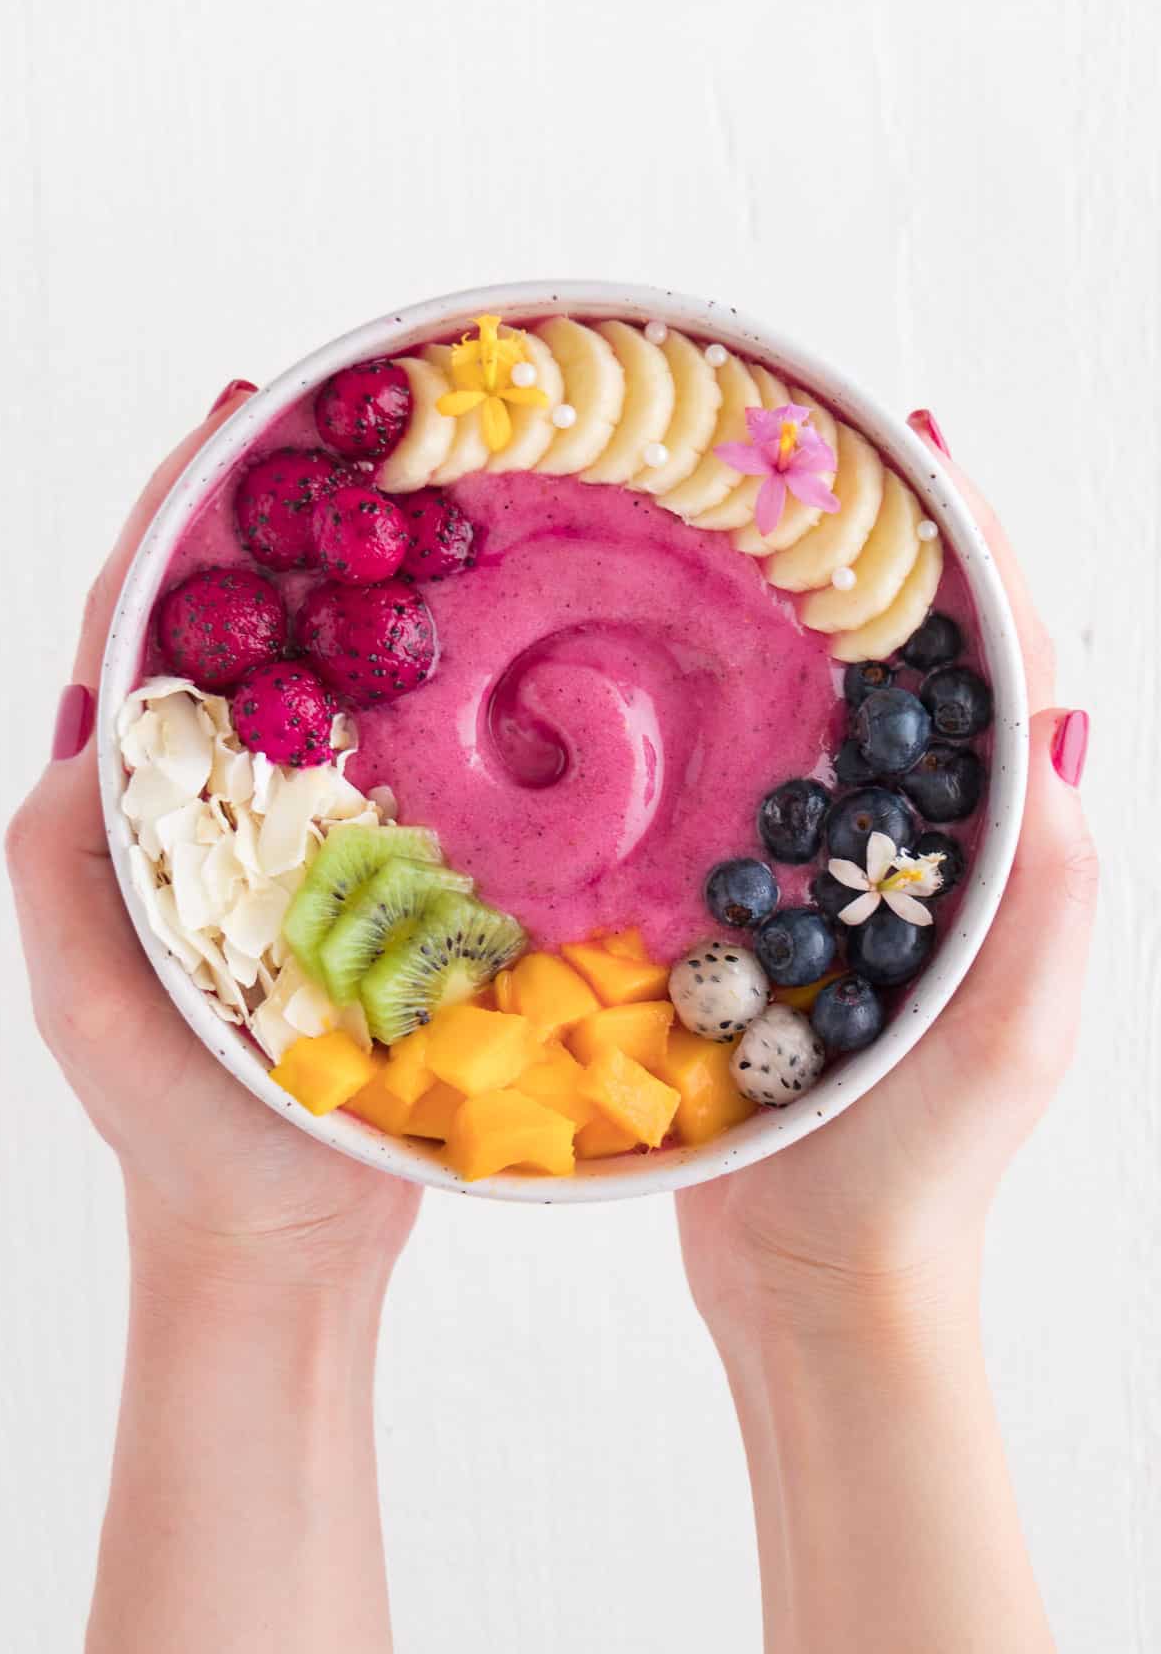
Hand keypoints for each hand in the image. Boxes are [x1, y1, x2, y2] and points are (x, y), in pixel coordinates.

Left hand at [7, 385, 419, 1290]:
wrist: (281, 1241)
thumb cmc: (176, 1133)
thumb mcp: (85, 998)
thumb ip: (62, 865)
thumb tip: (86, 714)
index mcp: (136, 811)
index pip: (141, 632)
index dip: (178, 521)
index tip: (237, 421)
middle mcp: (219, 805)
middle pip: (250, 635)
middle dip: (290, 525)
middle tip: (361, 426)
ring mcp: (305, 839)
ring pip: (337, 689)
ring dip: (372, 592)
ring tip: (431, 498)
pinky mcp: (386, 882)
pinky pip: (409, 767)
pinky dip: (436, 693)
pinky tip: (488, 643)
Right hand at [679, 434, 1096, 1337]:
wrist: (820, 1278)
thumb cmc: (923, 1168)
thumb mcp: (1014, 1031)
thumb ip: (1052, 889)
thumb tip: (1060, 725)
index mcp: (1013, 860)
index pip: (1015, 674)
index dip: (980, 557)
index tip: (922, 453)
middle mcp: (939, 853)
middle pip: (924, 673)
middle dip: (886, 561)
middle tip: (814, 459)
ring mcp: (850, 883)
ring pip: (835, 720)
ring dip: (803, 622)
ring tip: (739, 528)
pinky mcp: (766, 917)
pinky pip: (758, 793)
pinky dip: (730, 718)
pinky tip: (670, 670)